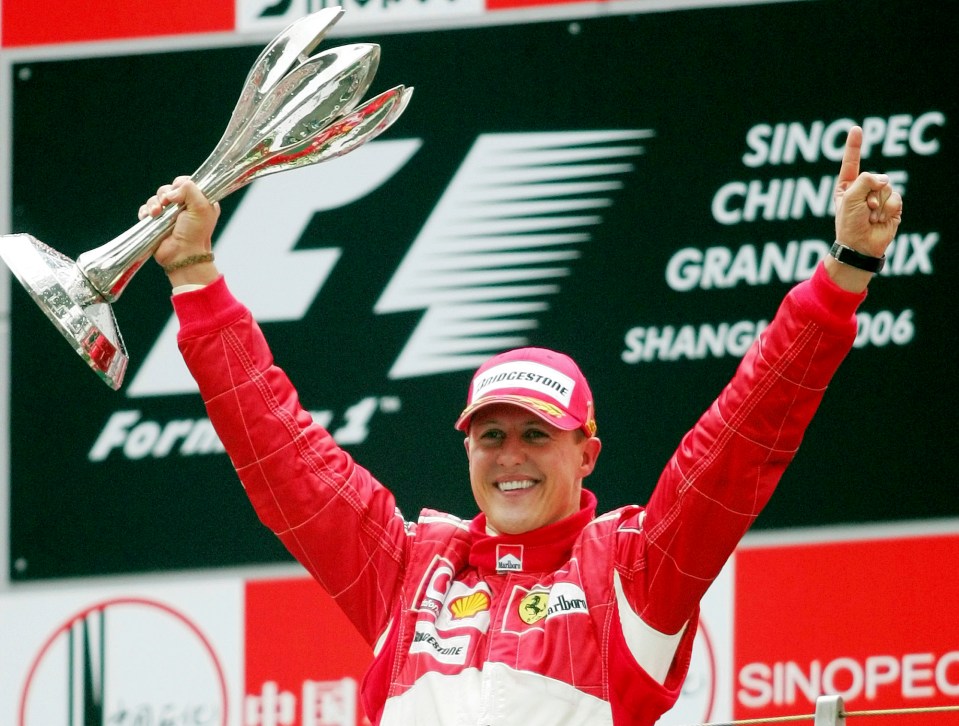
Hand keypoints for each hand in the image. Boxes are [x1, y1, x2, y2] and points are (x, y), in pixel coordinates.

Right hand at [140, 177, 220, 285]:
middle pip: (168, 189)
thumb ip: (189, 190)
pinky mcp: (156, 222)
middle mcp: (184, 206)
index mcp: (199, 201)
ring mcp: (169, 214)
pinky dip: (145, 212)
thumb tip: (172, 192)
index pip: (186, 182)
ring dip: (154, 203)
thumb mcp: (201, 207)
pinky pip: (146, 209)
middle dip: (164, 193)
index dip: (179, 184)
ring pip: (156, 198)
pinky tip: (149, 217)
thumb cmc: (195, 233)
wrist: (183, 254)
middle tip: (166, 203)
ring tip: (156, 213)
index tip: (178, 191)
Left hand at [828, 126, 902, 290]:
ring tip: (870, 216)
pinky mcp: (891, 206)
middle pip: (874, 177)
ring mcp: (878, 197)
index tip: (855, 129)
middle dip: (869, 193)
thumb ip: (865, 180)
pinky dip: (888, 209)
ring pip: (886, 187)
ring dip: (878, 204)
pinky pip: (895, 198)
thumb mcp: (849, 198)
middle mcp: (864, 189)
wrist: (860, 246)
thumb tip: (885, 179)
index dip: (854, 146)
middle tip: (863, 209)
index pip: (851, 163)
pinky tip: (880, 219)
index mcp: (848, 186)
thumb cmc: (849, 224)